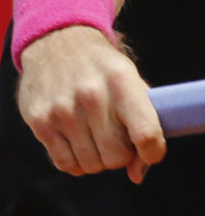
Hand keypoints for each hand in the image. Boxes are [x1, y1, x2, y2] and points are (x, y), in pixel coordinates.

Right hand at [17, 25, 165, 182]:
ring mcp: (63, 109)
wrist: (58, 42)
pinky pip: (67, 165)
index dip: (152, 152)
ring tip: (95, 135)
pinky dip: (77, 161)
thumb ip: (144, 123)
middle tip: (116, 136)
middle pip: (117, 157)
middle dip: (121, 154)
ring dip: (98, 158)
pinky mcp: (41, 122)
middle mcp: (92, 95)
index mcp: (122, 81)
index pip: (146, 133)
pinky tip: (78, 141)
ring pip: (92, 165)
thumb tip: (137, 173)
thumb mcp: (132, 81)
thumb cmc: (103, 69)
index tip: (150, 152)